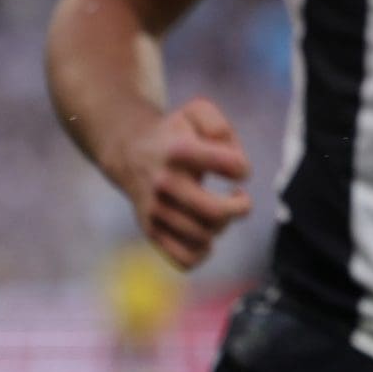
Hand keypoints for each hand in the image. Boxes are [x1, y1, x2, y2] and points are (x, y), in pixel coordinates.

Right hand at [112, 96, 253, 270]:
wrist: (130, 153)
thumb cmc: (176, 134)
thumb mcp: (198, 112)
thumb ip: (221, 126)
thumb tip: (234, 160)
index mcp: (180, 150)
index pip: (231, 165)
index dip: (242, 168)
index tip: (236, 168)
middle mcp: (165, 183)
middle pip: (215, 212)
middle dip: (240, 207)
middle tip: (238, 198)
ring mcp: (155, 210)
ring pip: (203, 237)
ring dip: (222, 226)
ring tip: (219, 212)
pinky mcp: (151, 231)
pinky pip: (185, 259)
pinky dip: (203, 253)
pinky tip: (206, 235)